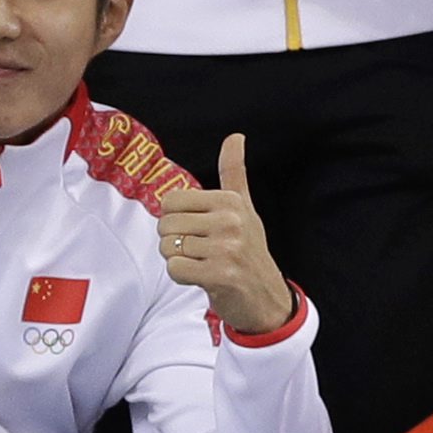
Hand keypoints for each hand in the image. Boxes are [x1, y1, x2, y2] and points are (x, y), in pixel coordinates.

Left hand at [156, 134, 295, 336]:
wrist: (266, 296)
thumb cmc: (249, 250)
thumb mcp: (244, 208)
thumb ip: (234, 172)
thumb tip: (235, 136)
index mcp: (230, 201)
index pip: (170, 201)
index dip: (176, 219)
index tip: (198, 230)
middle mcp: (230, 221)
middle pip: (165, 225)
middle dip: (174, 241)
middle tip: (200, 251)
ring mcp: (226, 248)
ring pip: (168, 248)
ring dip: (179, 260)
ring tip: (203, 264)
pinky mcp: (220, 274)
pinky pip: (175, 269)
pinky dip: (182, 276)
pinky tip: (202, 277)